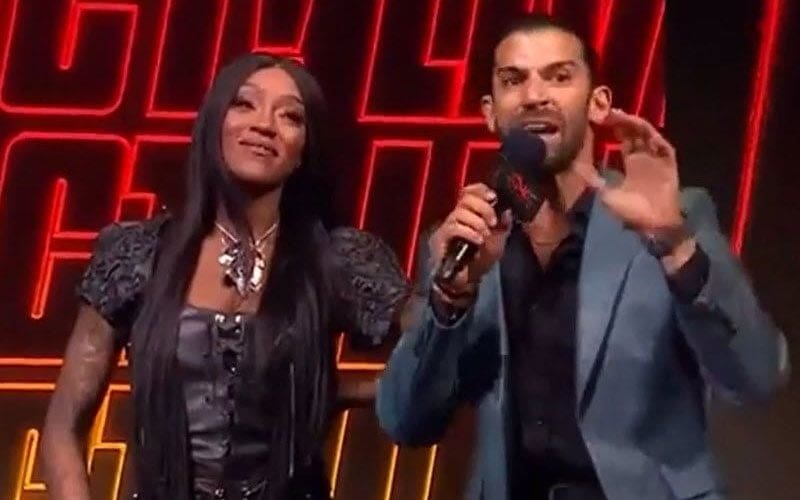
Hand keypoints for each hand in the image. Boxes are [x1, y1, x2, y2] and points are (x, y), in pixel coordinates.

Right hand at [429, 183, 512, 296]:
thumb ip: (503, 226)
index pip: (469, 191)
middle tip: (493, 222)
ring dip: (477, 222)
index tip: (493, 197)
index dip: (480, 190)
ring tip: (485, 235)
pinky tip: (478, 240)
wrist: (466, 282)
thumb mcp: (499, 242)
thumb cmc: (481, 261)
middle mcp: (456, 216)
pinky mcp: (440, 239)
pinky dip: (469, 232)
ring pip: (459, 212)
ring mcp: (446, 227)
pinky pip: (453, 228)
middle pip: (465, 198)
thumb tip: (507, 210)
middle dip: (483, 207)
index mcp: (469, 214)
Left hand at [581, 109, 683, 234]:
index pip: (622, 139)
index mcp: (631, 163)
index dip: (613, 127)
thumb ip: (592, 179)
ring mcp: (657, 159)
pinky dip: (652, 137)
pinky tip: (640, 128)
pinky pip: (662, 146)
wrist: (654, 225)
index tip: (598, 117)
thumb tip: (574, 166)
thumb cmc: (630, 213)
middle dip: (621, 121)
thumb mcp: (604, 194)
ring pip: (646, 134)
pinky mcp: (669, 164)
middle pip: (634, 132)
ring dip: (634, 124)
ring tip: (619, 116)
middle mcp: (644, 157)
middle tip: (606, 111)